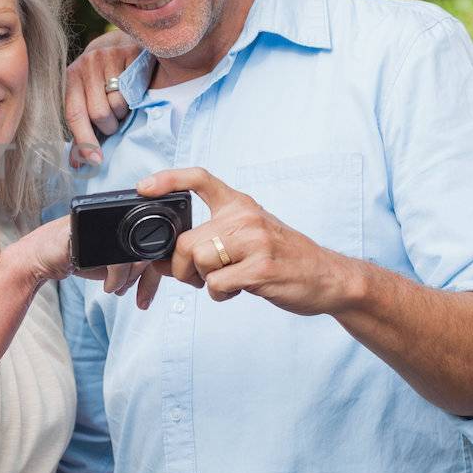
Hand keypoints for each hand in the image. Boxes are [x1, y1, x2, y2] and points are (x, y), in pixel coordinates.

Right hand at [6, 215, 142, 295]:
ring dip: (128, 278)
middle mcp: (111, 213)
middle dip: (141, 276)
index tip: (145, 290)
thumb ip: (130, 259)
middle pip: (145, 246)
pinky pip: (116, 260)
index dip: (151, 266)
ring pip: (133, 254)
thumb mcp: (108, 260)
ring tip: (117, 287)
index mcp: (119, 216)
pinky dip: (117, 278)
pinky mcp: (88, 235)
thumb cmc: (75, 257)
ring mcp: (99, 222)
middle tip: (128, 289)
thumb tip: (154, 269)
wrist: (39, 258)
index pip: (148, 238)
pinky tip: (109, 286)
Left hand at [64, 29, 140, 167]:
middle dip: (110, 125)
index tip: (96, 160)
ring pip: (118, 104)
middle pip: (98, 113)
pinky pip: (134, 90)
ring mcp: (108, 56)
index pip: (75, 114)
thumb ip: (83, 129)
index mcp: (72, 77)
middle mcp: (86, 64)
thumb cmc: (102, 78)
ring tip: (123, 102)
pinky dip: (136, 96)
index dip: (85, 140)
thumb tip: (77, 164)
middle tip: (114, 119)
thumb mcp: (87, 97)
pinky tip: (133, 88)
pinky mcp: (129, 52)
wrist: (121, 41)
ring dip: (123, 111)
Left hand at [130, 167, 357, 315]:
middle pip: (187, 241)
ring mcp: (255, 241)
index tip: (143, 188)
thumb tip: (160, 259)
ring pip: (199, 262)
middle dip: (181, 268)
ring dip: (204, 282)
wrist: (329, 277)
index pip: (200, 179)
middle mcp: (245, 217)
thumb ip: (210, 239)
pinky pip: (217, 284)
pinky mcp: (261, 268)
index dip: (168, 179)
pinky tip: (239, 290)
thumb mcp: (248, 236)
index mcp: (240, 205)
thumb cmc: (282, 259)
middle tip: (199, 278)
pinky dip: (220, 294)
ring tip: (227, 282)